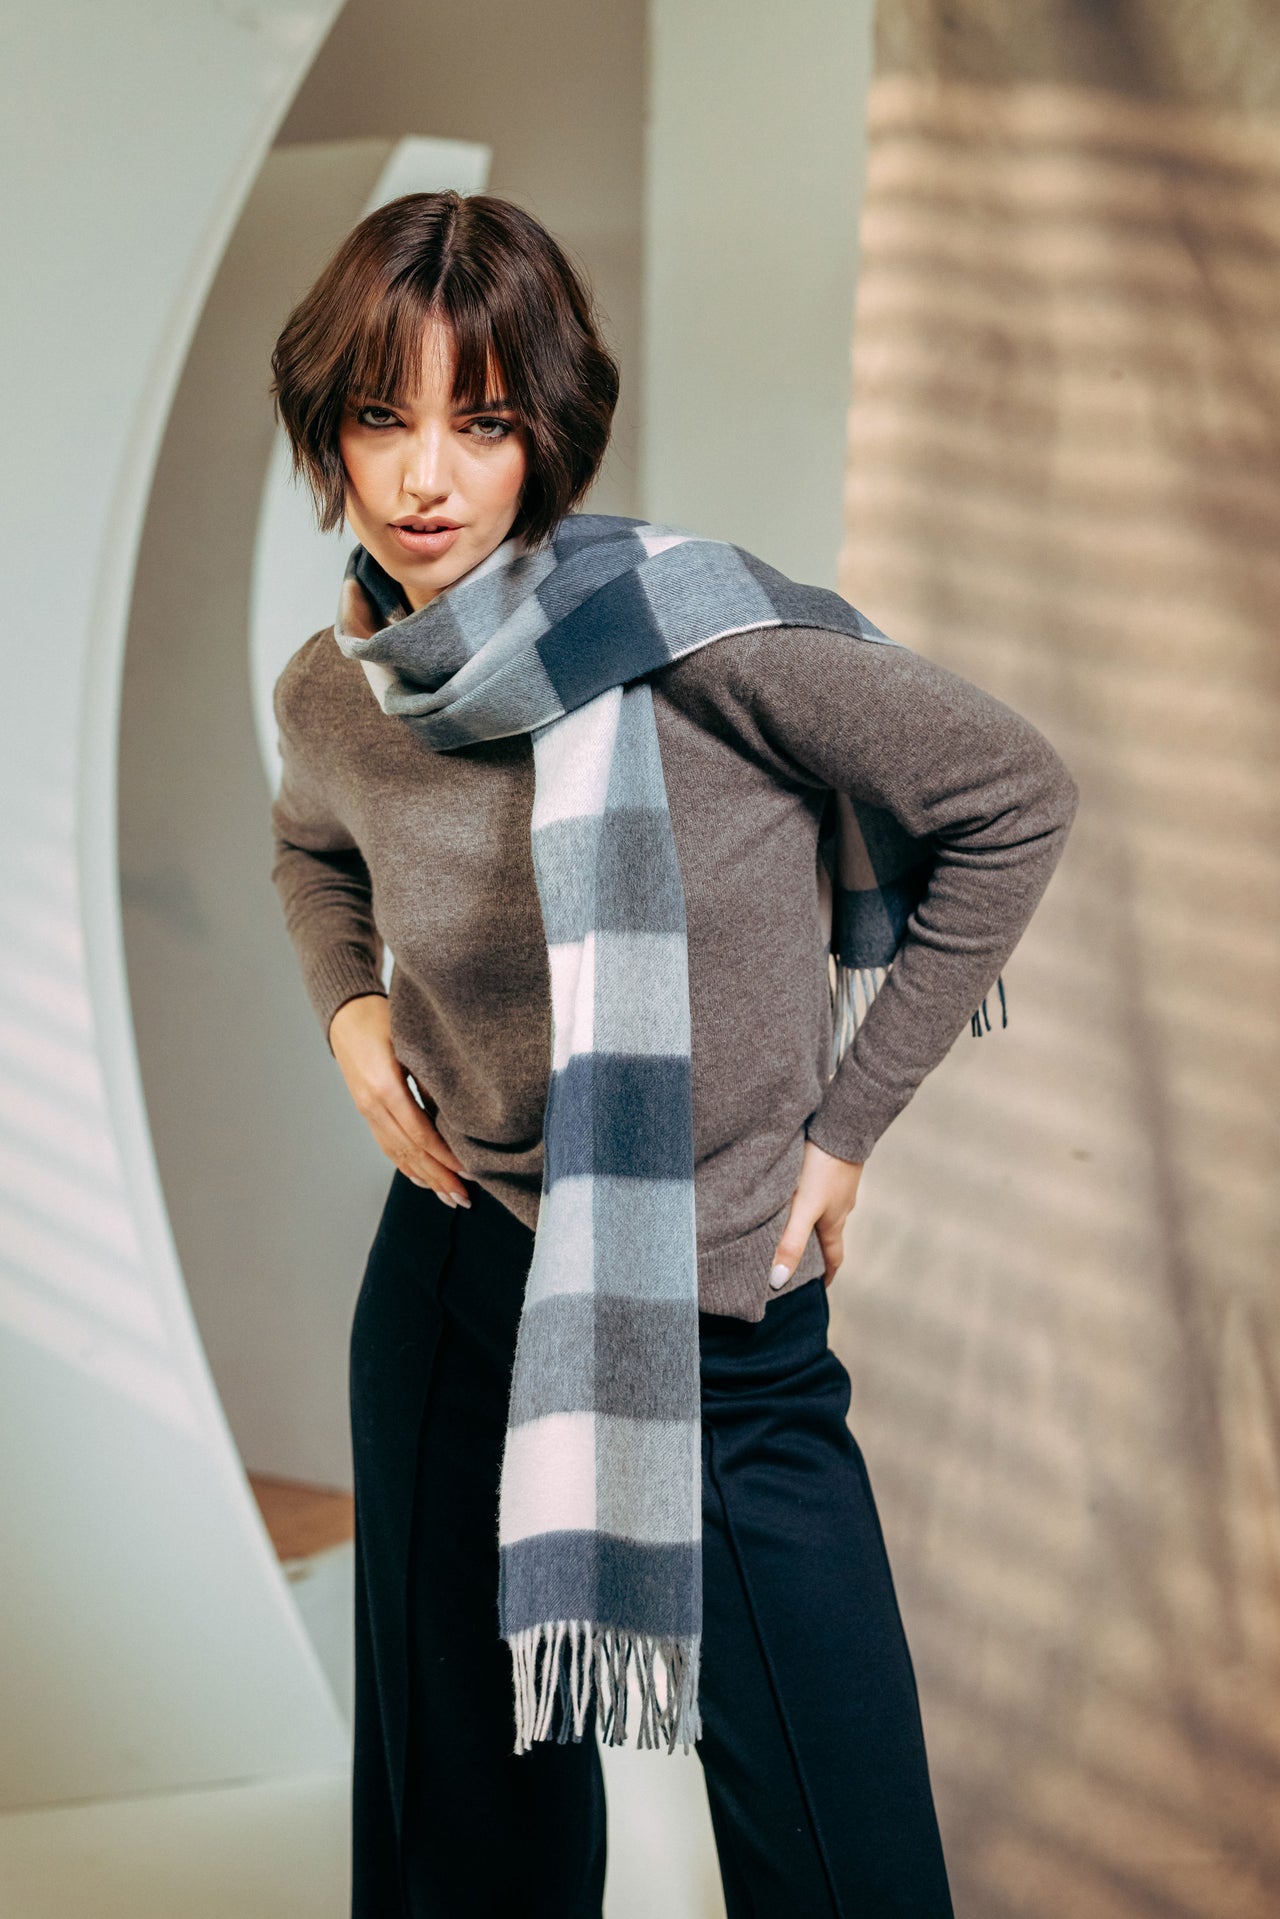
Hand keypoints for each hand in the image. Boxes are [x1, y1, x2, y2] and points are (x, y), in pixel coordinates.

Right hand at [328, 994, 472, 1206]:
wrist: (346, 1016)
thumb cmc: (382, 1020)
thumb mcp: (411, 1042)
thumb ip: (431, 1076)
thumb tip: (459, 1112)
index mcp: (386, 1087)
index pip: (420, 1134)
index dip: (445, 1157)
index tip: (469, 1171)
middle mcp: (373, 1106)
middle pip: (410, 1151)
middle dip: (439, 1177)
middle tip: (464, 1198)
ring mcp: (367, 1111)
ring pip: (398, 1154)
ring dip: (425, 1178)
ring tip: (449, 1197)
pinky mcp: (367, 1112)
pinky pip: (387, 1146)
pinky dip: (406, 1166)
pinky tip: (421, 1180)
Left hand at [769, 1139, 863, 1290]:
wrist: (843, 1124)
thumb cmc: (824, 1169)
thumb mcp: (804, 1209)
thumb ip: (791, 1242)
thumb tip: (779, 1279)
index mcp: (834, 1222)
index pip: (833, 1257)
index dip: (827, 1275)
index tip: (820, 1287)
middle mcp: (841, 1207)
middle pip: (828, 1233)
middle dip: (815, 1247)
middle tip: (798, 1256)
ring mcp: (840, 1185)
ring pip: (825, 1209)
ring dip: (811, 1218)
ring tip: (789, 1219)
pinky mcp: (835, 1165)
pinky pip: (823, 1187)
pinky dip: (811, 1195)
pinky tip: (797, 1185)